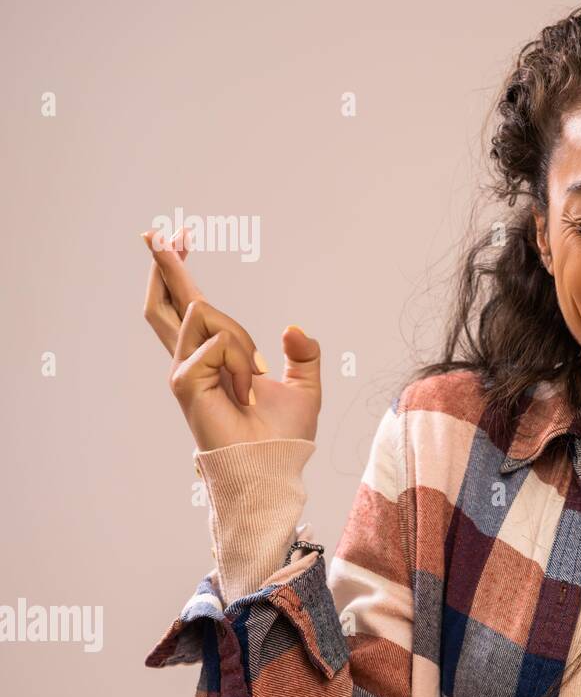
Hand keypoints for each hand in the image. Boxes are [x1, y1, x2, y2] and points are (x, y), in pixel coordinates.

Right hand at [140, 227, 321, 451]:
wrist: (274, 464)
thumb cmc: (284, 435)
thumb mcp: (305, 386)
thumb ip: (302, 355)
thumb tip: (294, 330)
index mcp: (213, 357)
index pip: (187, 305)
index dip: (178, 271)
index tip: (174, 237)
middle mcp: (190, 360)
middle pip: (164, 303)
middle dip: (165, 264)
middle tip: (160, 232)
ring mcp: (183, 369)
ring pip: (207, 313)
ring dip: (242, 338)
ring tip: (255, 377)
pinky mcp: (184, 381)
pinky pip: (219, 343)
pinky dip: (242, 361)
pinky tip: (246, 391)